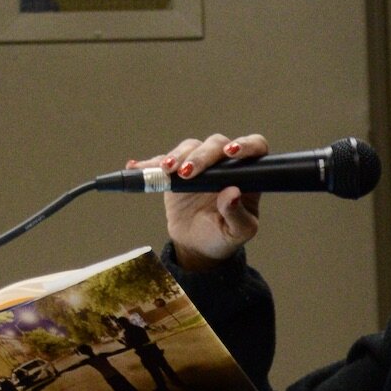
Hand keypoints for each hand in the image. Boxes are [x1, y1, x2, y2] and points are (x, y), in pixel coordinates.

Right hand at [130, 133, 267, 271]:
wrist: (198, 245)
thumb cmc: (223, 236)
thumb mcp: (237, 232)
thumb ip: (237, 215)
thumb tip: (232, 194)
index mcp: (246, 174)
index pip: (254, 148)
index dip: (245, 145)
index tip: (230, 152)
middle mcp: (224, 164)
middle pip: (216, 144)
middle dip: (201, 156)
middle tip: (187, 172)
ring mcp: (200, 164)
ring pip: (190, 147)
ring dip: (177, 155)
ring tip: (166, 170)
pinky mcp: (176, 171)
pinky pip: (162, 162)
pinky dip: (148, 164)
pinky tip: (135, 167)